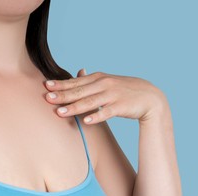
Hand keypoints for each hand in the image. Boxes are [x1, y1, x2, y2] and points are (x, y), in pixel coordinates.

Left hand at [44, 70, 168, 124]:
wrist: (151, 97)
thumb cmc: (127, 91)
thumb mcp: (109, 81)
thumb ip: (92, 80)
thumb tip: (78, 73)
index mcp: (99, 78)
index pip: (76, 82)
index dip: (61, 84)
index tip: (46, 87)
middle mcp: (104, 85)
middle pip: (80, 91)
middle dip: (62, 95)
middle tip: (47, 99)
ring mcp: (112, 95)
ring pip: (90, 102)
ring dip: (74, 107)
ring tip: (60, 113)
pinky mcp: (121, 107)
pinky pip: (106, 112)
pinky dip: (96, 116)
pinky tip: (86, 120)